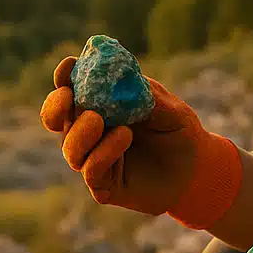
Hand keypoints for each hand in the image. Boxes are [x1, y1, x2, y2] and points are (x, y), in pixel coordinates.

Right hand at [40, 55, 241, 226]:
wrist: (197, 169)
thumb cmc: (179, 131)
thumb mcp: (169, 108)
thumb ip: (145, 95)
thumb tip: (123, 79)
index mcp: (99, 105)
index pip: (70, 89)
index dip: (64, 77)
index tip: (69, 66)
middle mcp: (90, 132)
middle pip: (56, 119)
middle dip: (55, 106)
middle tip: (67, 96)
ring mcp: (93, 159)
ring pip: (70, 148)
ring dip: (82, 133)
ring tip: (110, 122)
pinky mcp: (104, 186)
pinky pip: (91, 171)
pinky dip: (102, 154)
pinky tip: (124, 138)